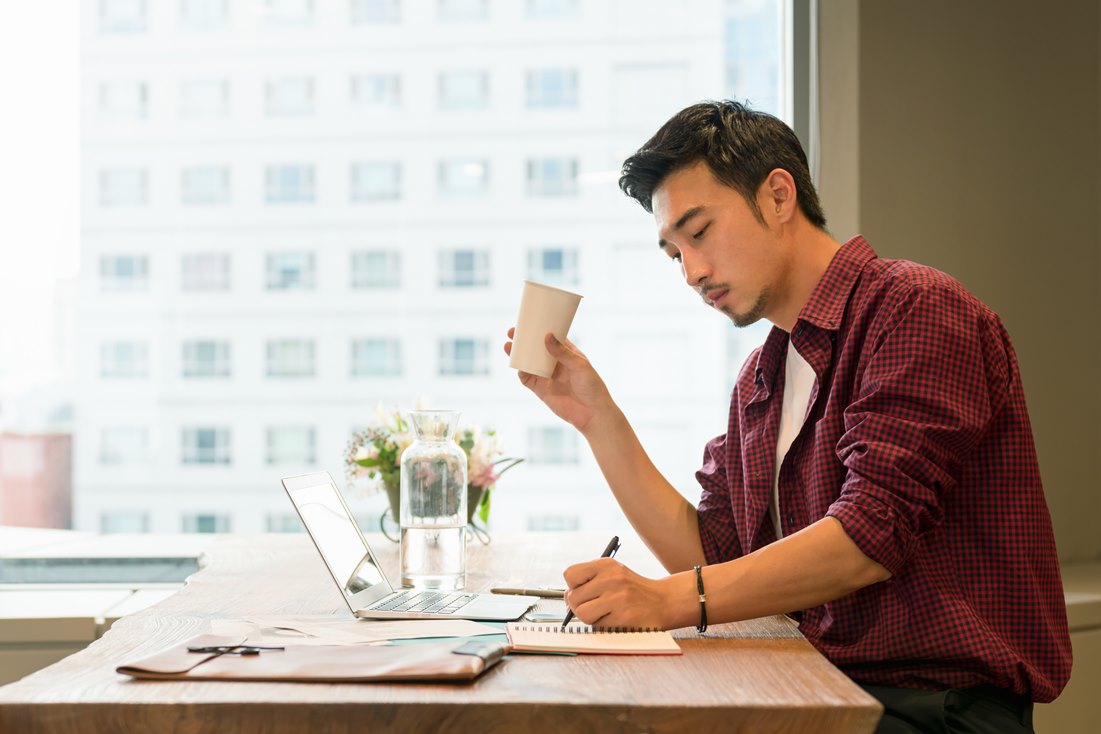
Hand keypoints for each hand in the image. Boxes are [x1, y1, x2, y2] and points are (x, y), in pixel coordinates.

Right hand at [503, 327, 613, 433]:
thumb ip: (562, 352)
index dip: (539, 330)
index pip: (551, 338)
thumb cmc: (592, 386)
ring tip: (508, 347)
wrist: (592, 413)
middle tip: (512, 333)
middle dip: (524, 341)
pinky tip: (517, 365)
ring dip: (518, 355)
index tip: (528, 323)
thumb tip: (546, 337)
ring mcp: (547, 377)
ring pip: (529, 363)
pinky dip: (521, 372)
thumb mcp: (580, 365)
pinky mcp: (541, 390)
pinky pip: (527, 379)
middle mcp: (555, 364)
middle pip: (536, 349)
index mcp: (567, 354)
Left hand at [562, 558, 680, 629]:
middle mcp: (612, 578)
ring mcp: (618, 598)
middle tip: (596, 606)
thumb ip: (589, 581)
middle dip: (579, 606)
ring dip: (589, 618)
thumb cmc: (632, 590)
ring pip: (582, 614)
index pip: (570, 575)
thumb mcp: (613, 574)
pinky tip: (616, 619)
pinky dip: (603, 626)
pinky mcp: (623, 617)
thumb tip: (566, 601)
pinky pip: (597, 626)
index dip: (573, 587)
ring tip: (604, 613)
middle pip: (573, 598)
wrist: (664, 601)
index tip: (584, 591)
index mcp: (606, 565)